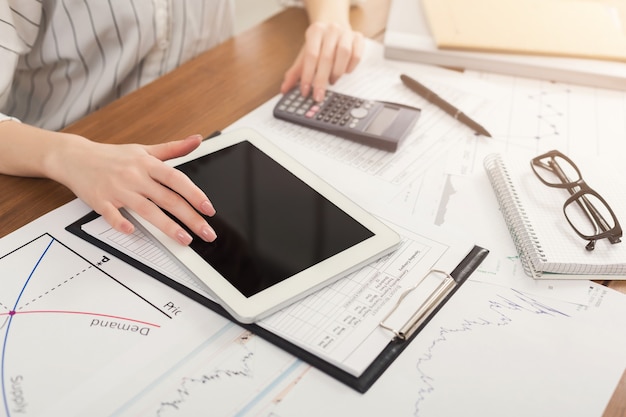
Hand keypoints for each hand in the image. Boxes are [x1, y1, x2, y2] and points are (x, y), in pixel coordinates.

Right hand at [55, 134, 216, 244]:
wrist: (75, 157)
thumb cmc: (112, 156)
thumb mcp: (144, 149)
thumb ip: (173, 149)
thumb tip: (197, 140)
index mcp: (147, 164)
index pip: (176, 179)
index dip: (194, 194)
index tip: (209, 208)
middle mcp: (135, 176)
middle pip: (167, 199)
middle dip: (190, 218)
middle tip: (206, 232)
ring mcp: (118, 189)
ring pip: (146, 209)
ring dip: (167, 226)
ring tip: (184, 239)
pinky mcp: (100, 200)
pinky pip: (112, 214)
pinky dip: (120, 222)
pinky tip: (132, 231)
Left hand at [280, 21, 363, 101]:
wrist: (334, 24)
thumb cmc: (319, 43)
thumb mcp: (305, 54)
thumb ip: (295, 72)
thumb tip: (284, 89)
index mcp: (315, 31)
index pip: (310, 56)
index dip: (307, 75)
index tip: (305, 92)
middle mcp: (331, 29)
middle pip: (326, 57)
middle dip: (321, 80)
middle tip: (318, 96)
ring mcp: (346, 32)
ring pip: (344, 54)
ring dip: (337, 72)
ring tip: (332, 81)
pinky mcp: (359, 38)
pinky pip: (356, 55)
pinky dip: (350, 67)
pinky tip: (344, 72)